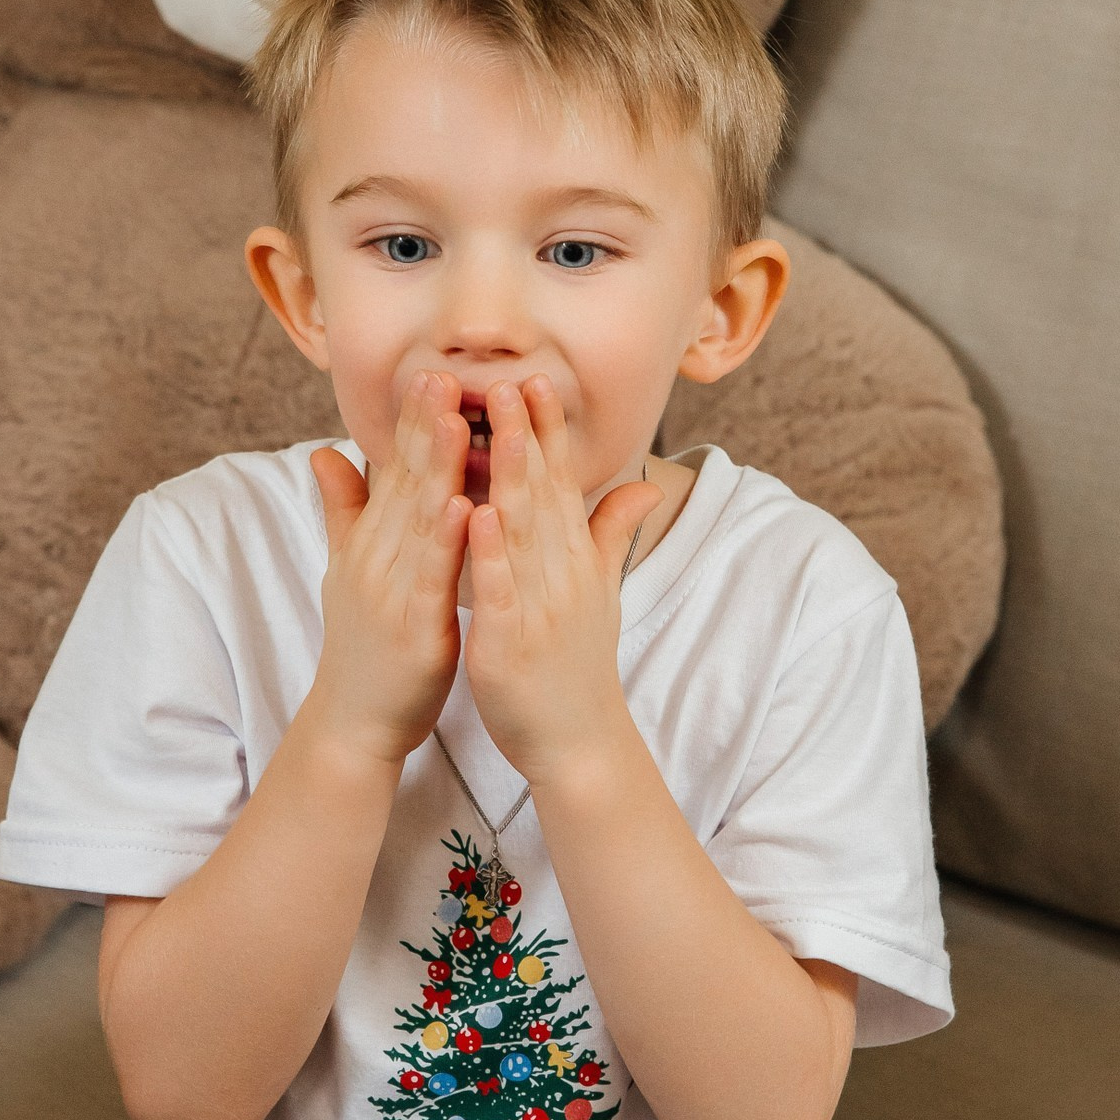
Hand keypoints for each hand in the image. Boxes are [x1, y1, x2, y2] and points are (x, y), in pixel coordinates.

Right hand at [305, 372, 471, 767]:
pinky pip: (430, 578)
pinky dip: (442, 541)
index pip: (392, 470)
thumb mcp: (348, 569)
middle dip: (422, 427)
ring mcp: (391, 592)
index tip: (432, 373)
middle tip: (442, 373)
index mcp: (371, 542)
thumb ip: (343, 509)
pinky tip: (458, 506)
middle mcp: (376, 558)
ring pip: (415, 521)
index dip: (411, 422)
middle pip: (402, 483)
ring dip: (434, 469)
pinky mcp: (412, 628)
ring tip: (454, 420)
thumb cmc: (364, 643)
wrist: (356, 721)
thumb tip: (323, 451)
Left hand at [463, 376, 657, 783]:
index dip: (550, 432)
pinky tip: (475, 514)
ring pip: (525, 530)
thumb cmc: (578, 663)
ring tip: (494, 424)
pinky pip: (502, 590)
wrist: (577, 741)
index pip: (563, 483)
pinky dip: (491, 553)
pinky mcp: (513, 641)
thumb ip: (613, 532)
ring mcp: (541, 605)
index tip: (536, 380)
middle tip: (509, 379)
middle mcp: (563, 574)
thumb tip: (645, 484)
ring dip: (510, 474)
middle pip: (544, 493)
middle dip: (527, 434)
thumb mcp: (600, 591)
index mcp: (575, 559)